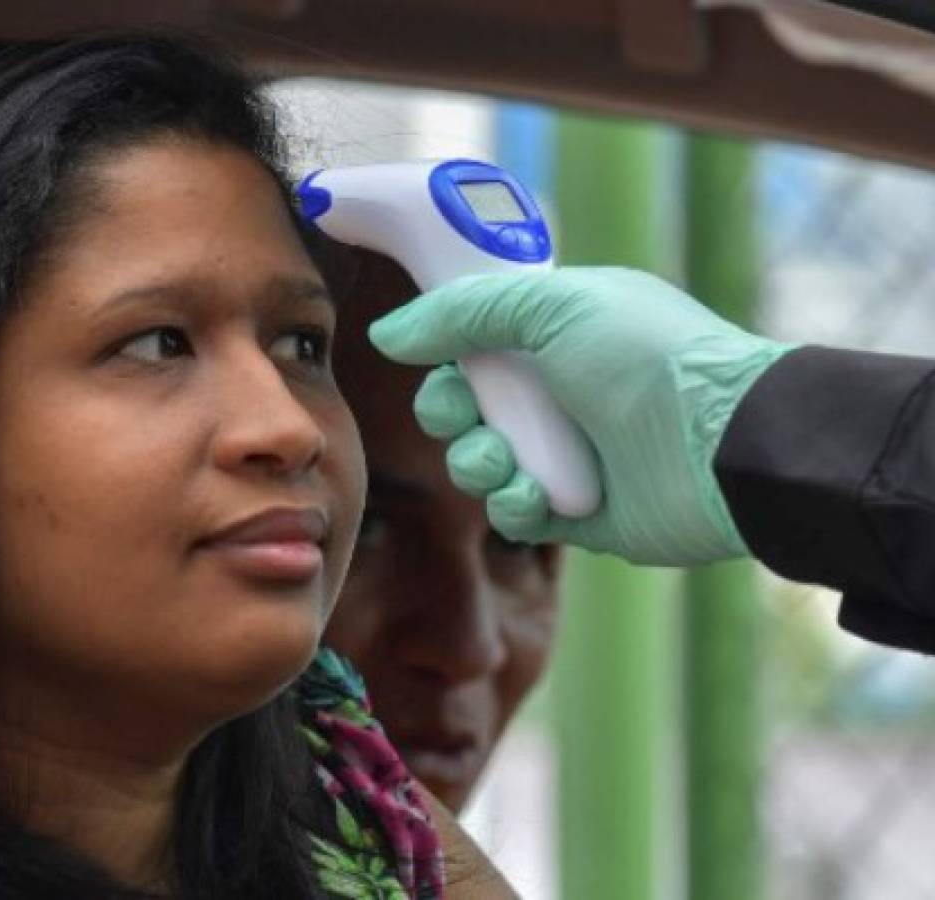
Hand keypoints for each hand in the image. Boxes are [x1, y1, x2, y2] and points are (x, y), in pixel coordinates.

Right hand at [368, 267, 796, 565]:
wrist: (725, 448)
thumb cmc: (649, 360)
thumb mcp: (554, 305)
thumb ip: (464, 311)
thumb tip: (387, 335)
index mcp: (560, 332)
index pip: (477, 340)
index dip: (446, 351)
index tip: (430, 357)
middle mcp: (560, 389)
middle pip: (466, 404)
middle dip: (451, 413)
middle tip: (466, 415)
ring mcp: (567, 450)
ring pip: (480, 461)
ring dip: (478, 463)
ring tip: (506, 465)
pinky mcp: (574, 510)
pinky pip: (514, 511)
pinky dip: (516, 505)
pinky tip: (538, 497)